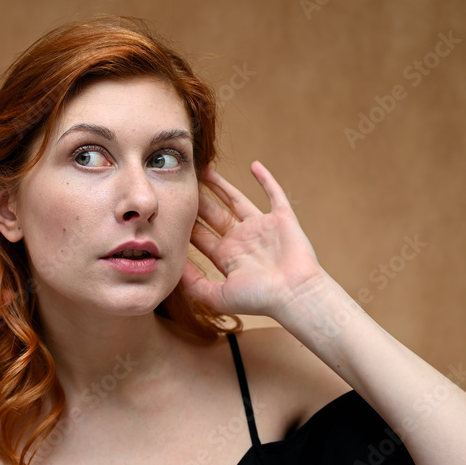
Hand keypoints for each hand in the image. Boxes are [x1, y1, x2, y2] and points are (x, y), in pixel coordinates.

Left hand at [181, 161, 326, 317]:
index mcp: (227, 256)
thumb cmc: (260, 299)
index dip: (186, 222)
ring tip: (205, 170)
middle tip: (182, 183)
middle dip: (198, 200)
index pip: (201, 235)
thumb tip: (174, 267)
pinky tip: (254, 165)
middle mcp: (242, 240)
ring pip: (236, 200)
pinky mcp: (282, 219)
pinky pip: (274, 194)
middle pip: (214, 214)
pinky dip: (265, 179)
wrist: (295, 294)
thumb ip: (195, 284)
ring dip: (221, 186)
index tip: (171, 207)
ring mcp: (262, 228)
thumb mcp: (219, 296)